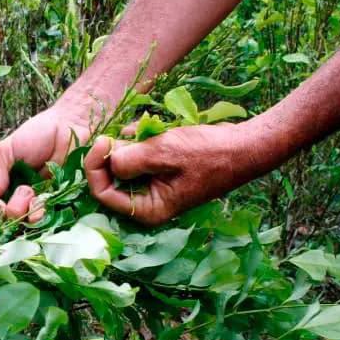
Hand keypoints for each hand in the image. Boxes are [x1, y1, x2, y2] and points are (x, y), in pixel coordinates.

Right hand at [0, 104, 91, 232]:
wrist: (69, 127)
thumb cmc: (37, 135)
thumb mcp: (8, 152)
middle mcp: (13, 200)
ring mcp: (33, 205)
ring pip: (16, 224)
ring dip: (16, 210)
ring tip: (25, 191)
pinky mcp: (55, 207)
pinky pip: (41, 221)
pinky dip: (36, 214)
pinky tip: (38, 204)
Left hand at [84, 120, 278, 225]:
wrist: (244, 147)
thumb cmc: (208, 153)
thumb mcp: (165, 152)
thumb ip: (130, 159)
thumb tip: (107, 159)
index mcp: (147, 210)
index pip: (102, 193)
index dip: (95, 166)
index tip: (103, 140)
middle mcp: (146, 203)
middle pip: (110, 178)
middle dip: (115, 152)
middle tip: (129, 131)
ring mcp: (153, 187)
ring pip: (122, 163)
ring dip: (130, 143)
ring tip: (152, 130)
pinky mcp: (159, 172)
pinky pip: (137, 155)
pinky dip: (141, 140)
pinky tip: (156, 129)